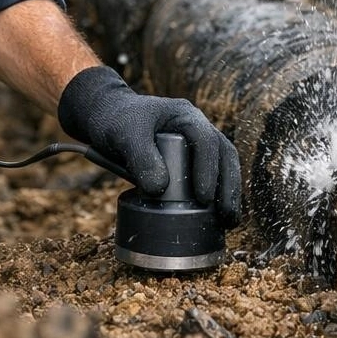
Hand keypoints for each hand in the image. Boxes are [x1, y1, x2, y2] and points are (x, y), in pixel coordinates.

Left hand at [58, 65, 241, 226]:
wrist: (107, 118)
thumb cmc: (117, 120)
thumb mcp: (124, 134)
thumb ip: (140, 157)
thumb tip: (160, 188)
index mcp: (185, 116)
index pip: (207, 141)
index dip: (209, 169)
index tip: (203, 197)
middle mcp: (196, 128)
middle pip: (224, 154)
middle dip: (228, 186)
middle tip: (226, 216)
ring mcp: (194, 144)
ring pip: (222, 165)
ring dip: (228, 192)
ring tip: (229, 221)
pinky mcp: (188, 160)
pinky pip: (209, 174)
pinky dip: (215, 193)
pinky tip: (216, 216)